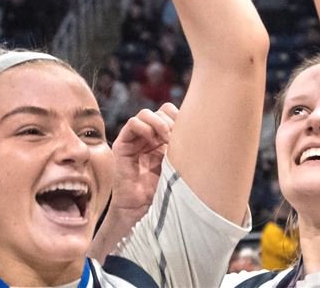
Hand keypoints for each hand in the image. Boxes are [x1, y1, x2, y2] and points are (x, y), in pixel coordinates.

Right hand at [108, 103, 177, 217]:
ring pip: (146, 114)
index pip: (170, 113)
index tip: (187, 133)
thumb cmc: (165, 191)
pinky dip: (144, 128)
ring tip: (165, 139)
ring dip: (158, 123)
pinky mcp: (122, 145)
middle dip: (170, 122)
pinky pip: (132, 124)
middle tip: (175, 139)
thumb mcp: (179, 165)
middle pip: (161, 111)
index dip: (179, 117)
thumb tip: (197, 129)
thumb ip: (183, 147)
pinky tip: (152, 142)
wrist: (144, 209)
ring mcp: (135, 140)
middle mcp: (149, 137)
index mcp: (163, 140)